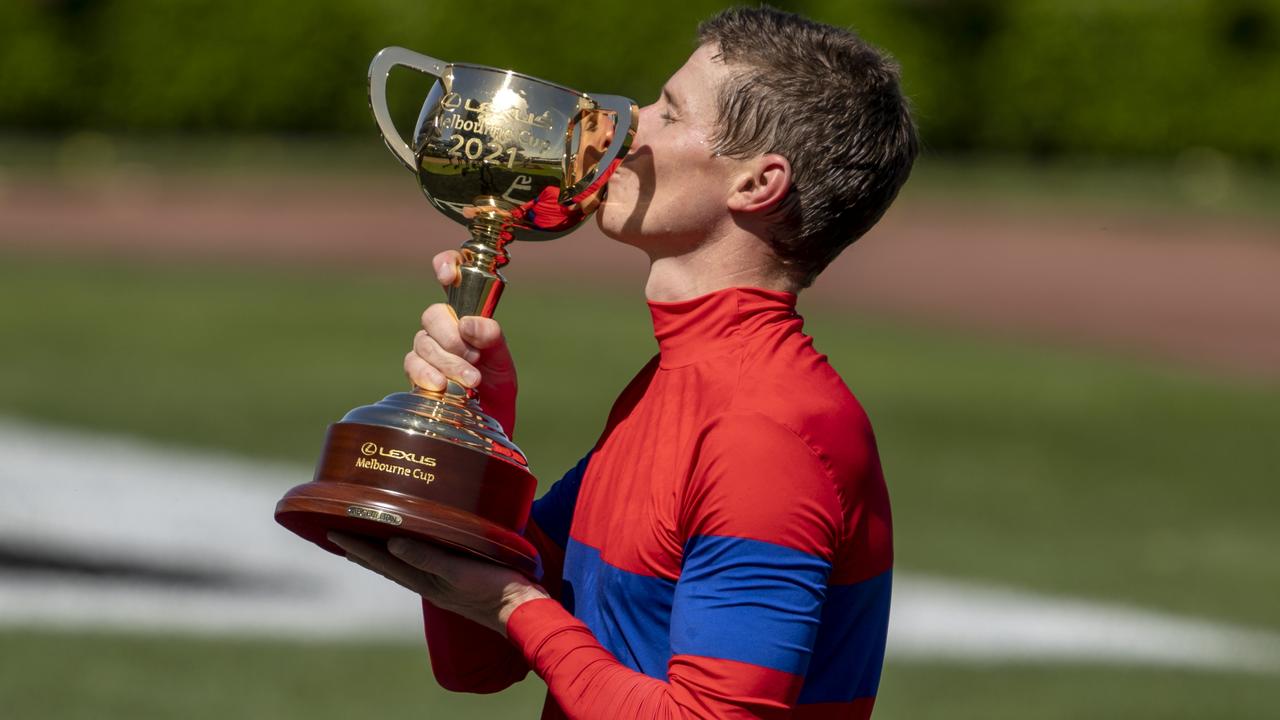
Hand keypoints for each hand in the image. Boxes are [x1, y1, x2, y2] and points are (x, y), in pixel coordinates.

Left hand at [328, 532, 548, 635]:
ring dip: (380, 555)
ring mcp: (442, 582)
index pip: (383, 561)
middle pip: (387, 565)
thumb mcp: (459, 572)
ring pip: (402, 565)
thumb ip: (427, 558)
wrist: (522, 609)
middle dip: (362, 550)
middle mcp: (428, 582)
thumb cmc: (493, 590)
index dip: (359, 547)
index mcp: (426, 581)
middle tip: (337, 535)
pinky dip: (407, 554)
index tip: (333, 532)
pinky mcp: (457, 578)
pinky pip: (423, 562)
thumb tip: (392, 544)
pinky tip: (410, 551)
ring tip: (362, 545)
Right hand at [404, 250, 517, 432]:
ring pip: (423, 342)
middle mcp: (443, 329)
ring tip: (471, 381)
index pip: (452, 276)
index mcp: (466, 316)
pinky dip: (426, 373)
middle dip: (451, 336)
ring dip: (447, 361)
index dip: (446, 264)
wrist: (489, 425)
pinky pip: (412, 365)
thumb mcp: (503, 363)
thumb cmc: (497, 390)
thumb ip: (493, 340)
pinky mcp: (416, 375)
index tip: (445, 274)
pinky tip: (440, 385)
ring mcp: (427, 351)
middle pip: (433, 315)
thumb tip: (470, 324)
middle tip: (473, 357)